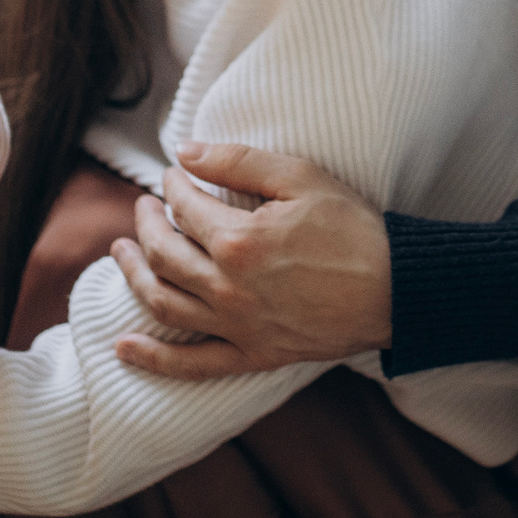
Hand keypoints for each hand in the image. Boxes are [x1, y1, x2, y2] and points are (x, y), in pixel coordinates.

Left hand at [108, 141, 391, 380]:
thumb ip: (238, 161)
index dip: (172, 187)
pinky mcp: (253, 355)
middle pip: (164, 254)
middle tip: (143, 207)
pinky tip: (123, 348)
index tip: (173, 176)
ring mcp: (238, 326)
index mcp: (239, 240)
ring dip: (134, 276)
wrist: (397, 290)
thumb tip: (184, 153)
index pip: (184, 208)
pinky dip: (154, 359)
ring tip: (120, 253)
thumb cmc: (354, 229)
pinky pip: (192, 364)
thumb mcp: (301, 178)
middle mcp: (228, 288)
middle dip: (146, 225)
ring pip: (164, 303)